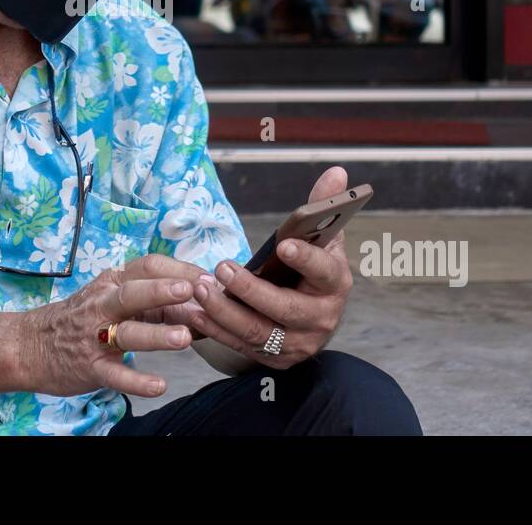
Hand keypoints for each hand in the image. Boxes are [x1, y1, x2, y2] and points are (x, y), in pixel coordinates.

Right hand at [19, 253, 209, 398]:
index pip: (148, 266)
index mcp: (112, 282)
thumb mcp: (114, 300)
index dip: (180, 270)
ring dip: (156, 335)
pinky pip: (115, 375)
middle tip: (191, 291)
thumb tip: (202, 306)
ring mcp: (94, 336)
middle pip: (133, 292)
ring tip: (184, 338)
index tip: (210, 279)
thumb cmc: (82, 318)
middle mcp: (102, 304)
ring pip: (127, 332)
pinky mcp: (90, 367)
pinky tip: (159, 386)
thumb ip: (156, 302)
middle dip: (162, 290)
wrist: (30, 345)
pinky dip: (137, 381)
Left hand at [189, 166, 354, 369]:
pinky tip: (194, 312)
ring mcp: (298, 343)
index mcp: (335, 283)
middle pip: (285, 309)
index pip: (324, 271)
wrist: (311, 316)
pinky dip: (215, 330)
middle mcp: (321, 318)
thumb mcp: (322, 238)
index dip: (306, 258)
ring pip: (258, 331)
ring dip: (225, 311)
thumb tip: (337, 171)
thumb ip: (322, 206)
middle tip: (221, 267)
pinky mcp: (275, 359)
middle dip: (250, 290)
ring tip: (201, 287)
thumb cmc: (311, 269)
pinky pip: (241, 346)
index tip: (283, 244)